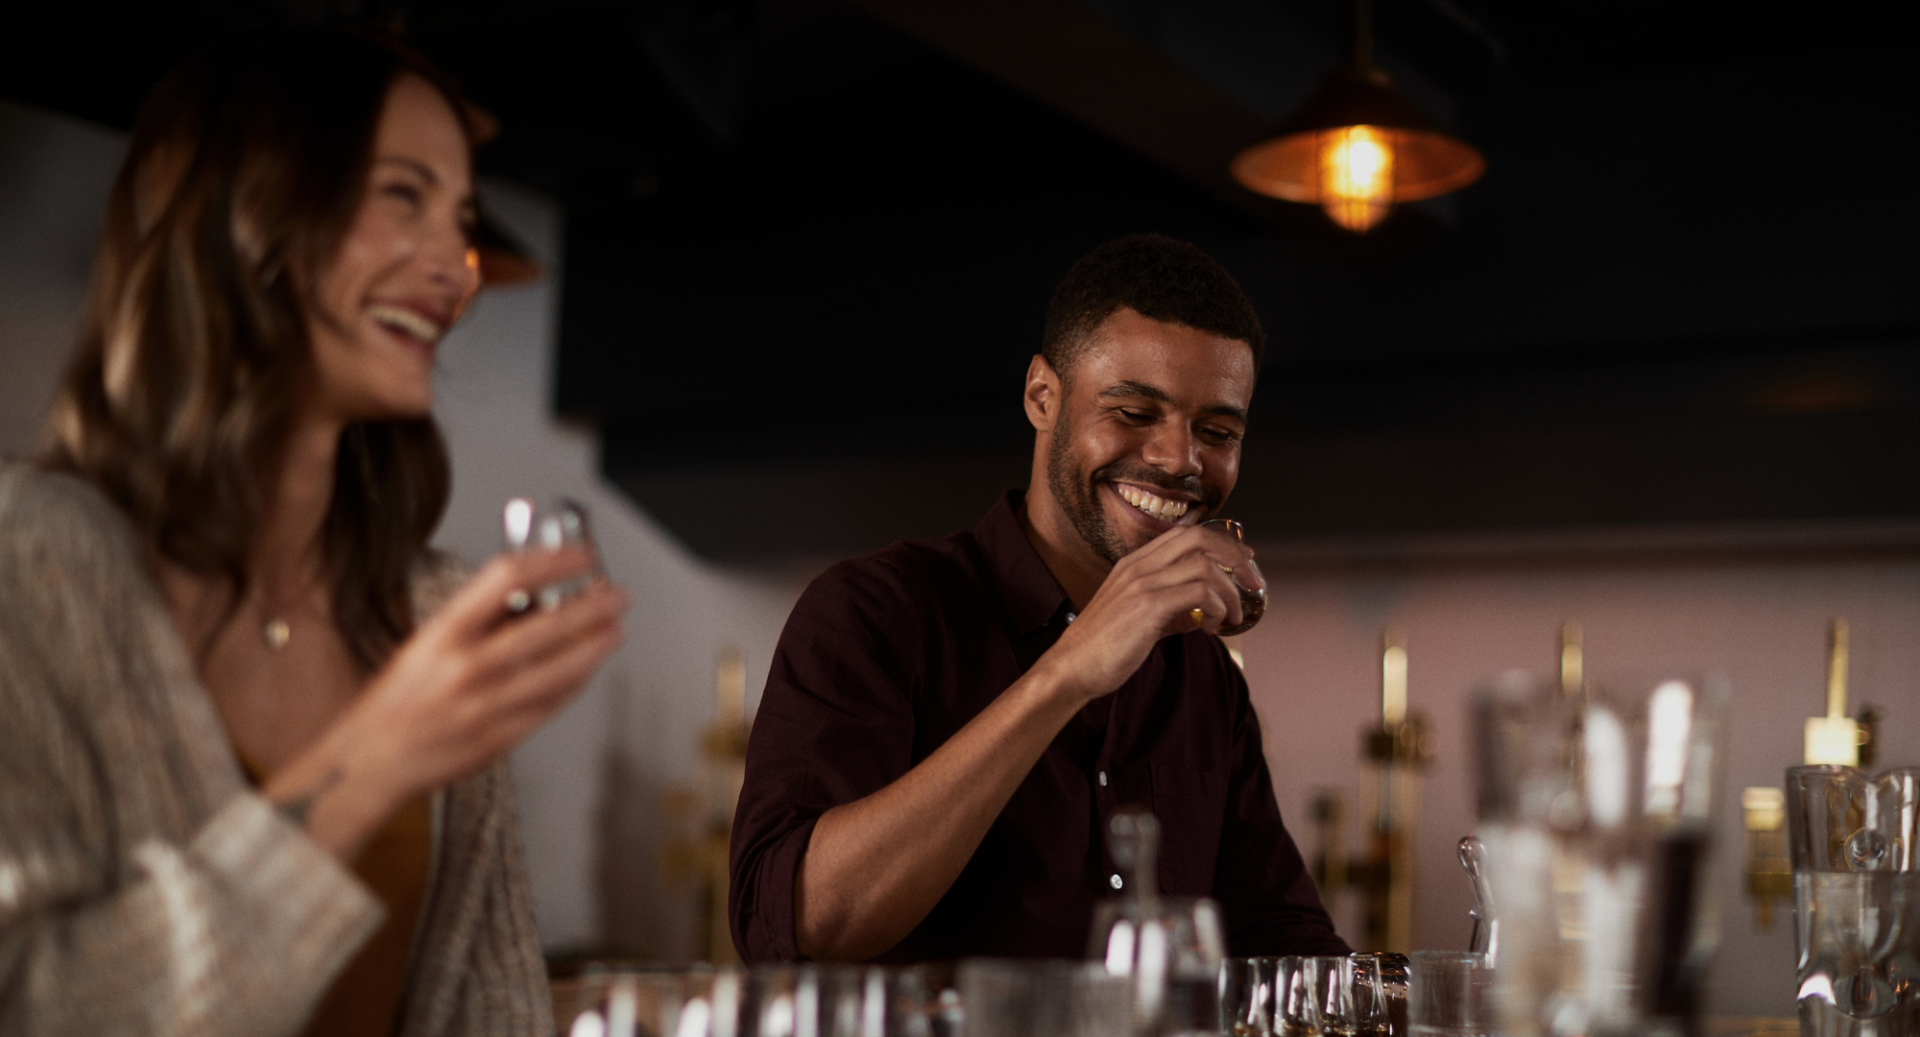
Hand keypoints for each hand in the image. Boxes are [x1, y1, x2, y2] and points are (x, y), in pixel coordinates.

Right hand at [265, 546, 625, 858]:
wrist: (372, 761)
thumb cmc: (398, 699)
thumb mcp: (427, 643)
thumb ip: (479, 621)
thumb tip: (536, 593)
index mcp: (443, 633)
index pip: (506, 578)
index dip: (551, 561)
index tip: (579, 556)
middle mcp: (465, 667)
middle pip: (546, 626)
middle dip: (591, 607)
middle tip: (615, 594)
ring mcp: (485, 706)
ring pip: (560, 670)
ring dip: (595, 646)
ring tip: (614, 630)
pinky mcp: (500, 738)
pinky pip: (551, 704)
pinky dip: (576, 683)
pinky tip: (588, 668)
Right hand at [1035, 523, 1257, 705]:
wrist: (1070, 669)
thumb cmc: (1101, 650)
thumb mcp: (1136, 620)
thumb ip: (1169, 611)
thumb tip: (1200, 616)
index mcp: (1133, 564)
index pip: (1186, 534)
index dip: (1222, 543)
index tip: (1245, 561)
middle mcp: (1138, 566)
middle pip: (1200, 538)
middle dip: (1235, 557)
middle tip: (1253, 583)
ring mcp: (1142, 583)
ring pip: (1205, 566)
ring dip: (1230, 592)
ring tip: (1233, 618)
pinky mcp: (1148, 606)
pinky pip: (1199, 593)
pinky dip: (1217, 609)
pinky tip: (1212, 629)